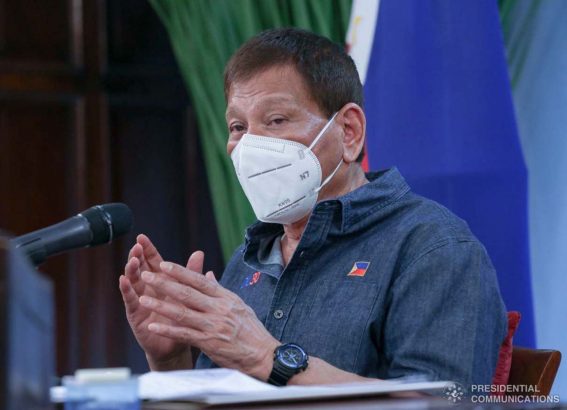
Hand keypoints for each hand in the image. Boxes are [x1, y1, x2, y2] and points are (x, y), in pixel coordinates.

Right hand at [119, 234, 197, 369]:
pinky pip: (130, 301)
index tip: (142, 237)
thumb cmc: (183, 317)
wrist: (178, 345)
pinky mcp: (136, 316)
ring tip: (132, 261)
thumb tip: (199, 252)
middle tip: (136, 246)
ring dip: (131, 271)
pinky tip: (123, 280)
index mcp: (161, 282)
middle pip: (140, 269)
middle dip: (137, 257)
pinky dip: (127, 291)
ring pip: (133, 283)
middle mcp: (148, 289)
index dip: (147, 250)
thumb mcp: (189, 293)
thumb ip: (192, 273)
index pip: (153, 262)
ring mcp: (140, 302)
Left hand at [138, 261, 279, 379]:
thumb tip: (208, 275)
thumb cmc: (251, 330)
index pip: (199, 281)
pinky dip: (167, 329)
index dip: (180, 272)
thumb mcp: (238, 305)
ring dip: (160, 305)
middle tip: (146, 274)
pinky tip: (153, 325)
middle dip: (164, 283)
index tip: (163, 264)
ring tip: (142, 298)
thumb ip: (220, 290)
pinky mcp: (209, 343)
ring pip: (182, 312)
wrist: (263, 354)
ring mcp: (213, 326)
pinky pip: (184, 334)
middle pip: (187, 293)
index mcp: (225, 297)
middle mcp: (218, 309)